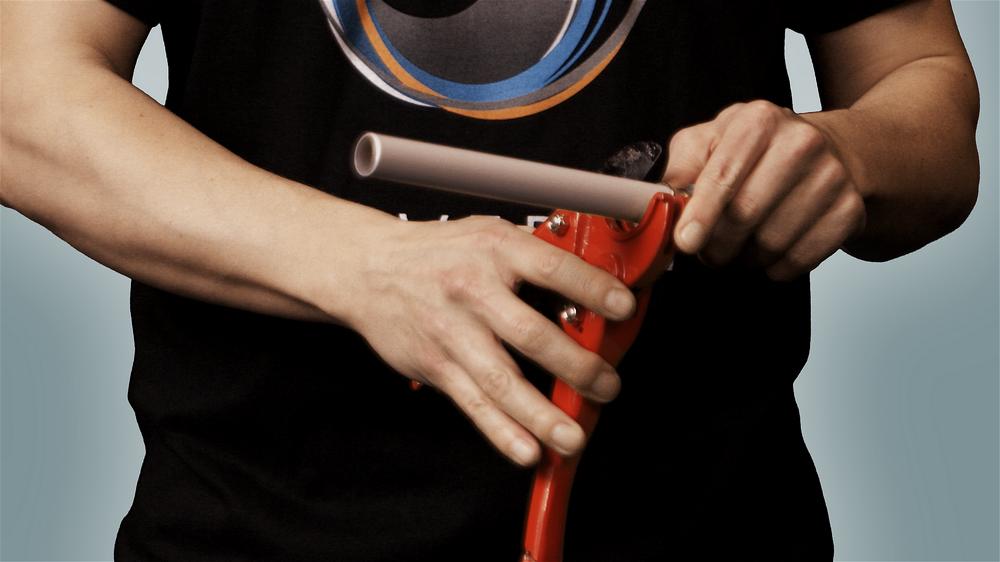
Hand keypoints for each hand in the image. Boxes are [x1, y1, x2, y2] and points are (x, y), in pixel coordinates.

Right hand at [343, 216, 636, 466]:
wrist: (368, 269)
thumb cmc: (438, 253)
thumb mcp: (488, 234)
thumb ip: (536, 256)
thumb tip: (595, 284)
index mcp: (495, 249)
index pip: (553, 268)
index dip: (592, 289)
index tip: (624, 308)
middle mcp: (473, 291)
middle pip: (532, 334)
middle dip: (578, 366)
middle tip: (608, 385)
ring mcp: (453, 332)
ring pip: (502, 380)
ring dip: (543, 414)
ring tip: (575, 436)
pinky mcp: (436, 364)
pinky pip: (473, 403)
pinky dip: (501, 431)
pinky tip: (526, 450)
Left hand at [663, 100, 866, 279]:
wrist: (833, 152)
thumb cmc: (761, 150)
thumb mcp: (713, 141)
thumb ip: (682, 167)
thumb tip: (661, 200)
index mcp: (759, 121)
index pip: (723, 175)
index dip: (701, 214)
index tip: (685, 242)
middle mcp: (801, 142)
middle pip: (745, 216)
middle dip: (716, 245)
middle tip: (707, 250)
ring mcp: (831, 177)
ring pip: (771, 244)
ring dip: (745, 259)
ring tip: (740, 246)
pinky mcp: (849, 211)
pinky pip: (799, 260)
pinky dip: (775, 268)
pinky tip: (771, 251)